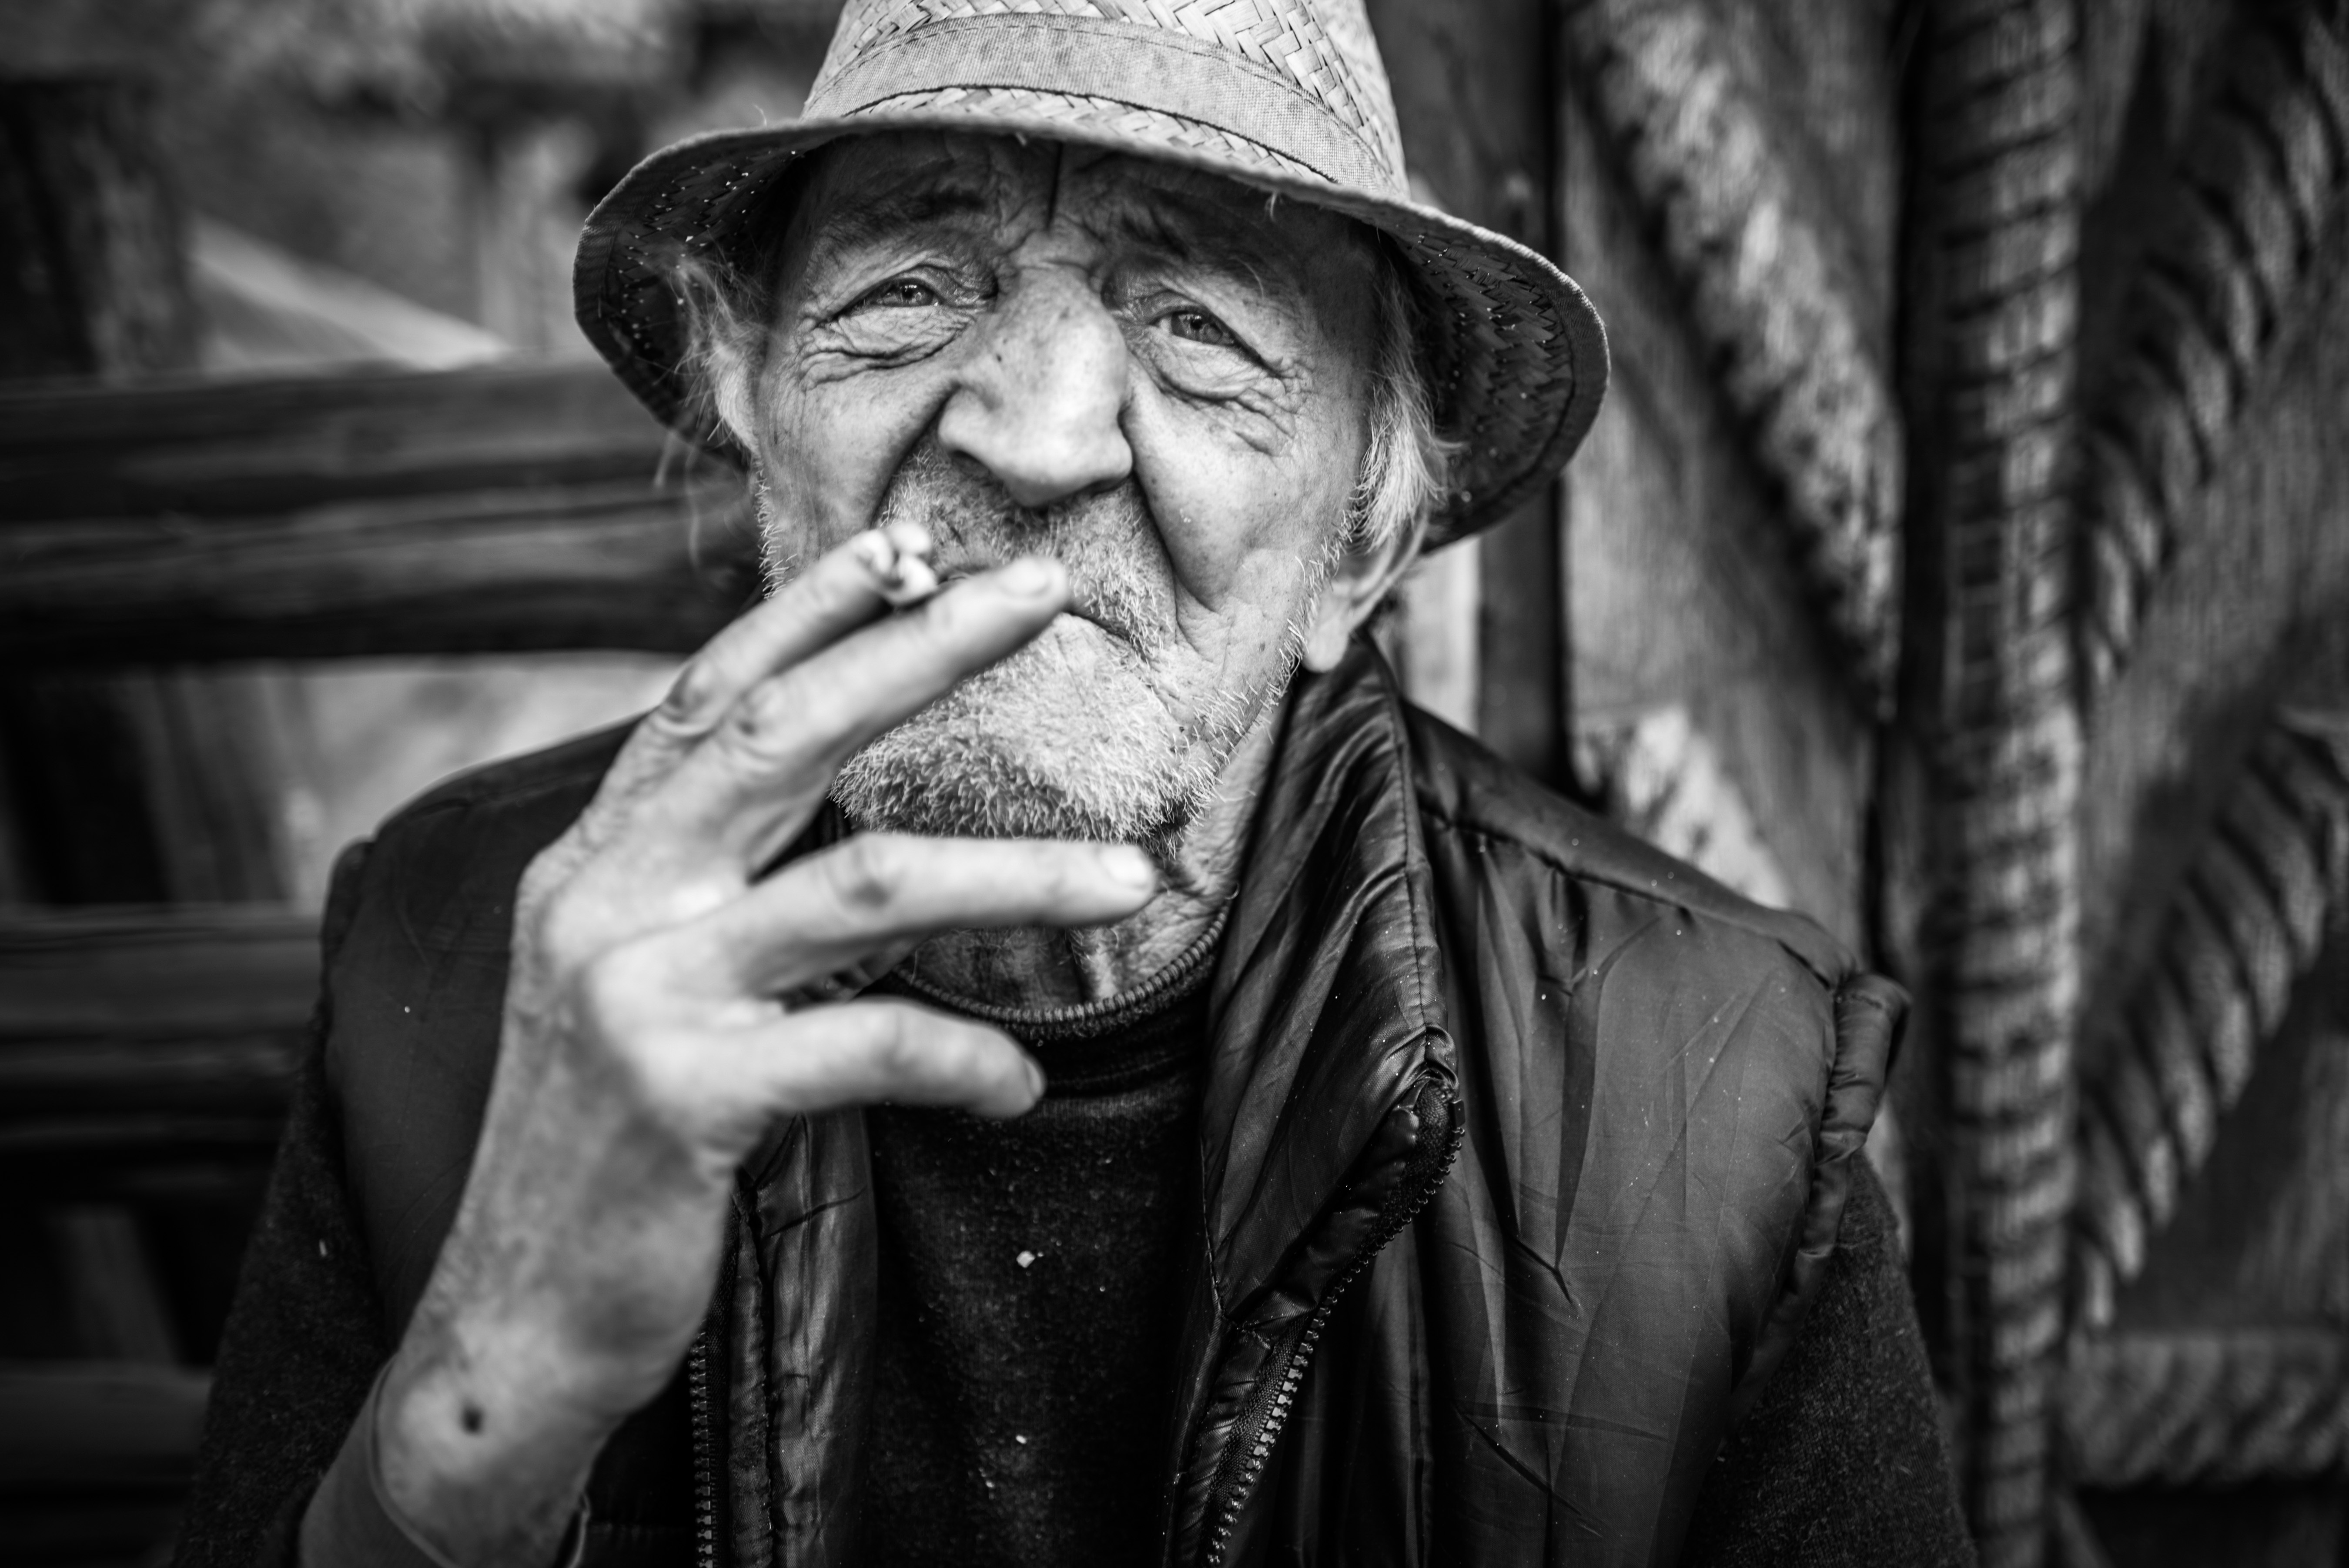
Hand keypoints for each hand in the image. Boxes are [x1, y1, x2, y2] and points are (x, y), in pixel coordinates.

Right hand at [372, 527, 1156, 1564]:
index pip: (713, 698)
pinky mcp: (682, 1094)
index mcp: (597, 861)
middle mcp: (604, 898)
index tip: (915, 544)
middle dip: (917, 651)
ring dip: (1013, 873)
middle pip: (783, 736)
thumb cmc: (607, 1146)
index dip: (811, 612)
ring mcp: (637, 991)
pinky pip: (867, 1046)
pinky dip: (963, 1060)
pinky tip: (1018, 1087)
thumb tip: (832, 815)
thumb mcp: (632, 984)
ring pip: (860, 886)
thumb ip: (703, 886)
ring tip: (1130, 875)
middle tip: (1038, 594)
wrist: (514, 1319)